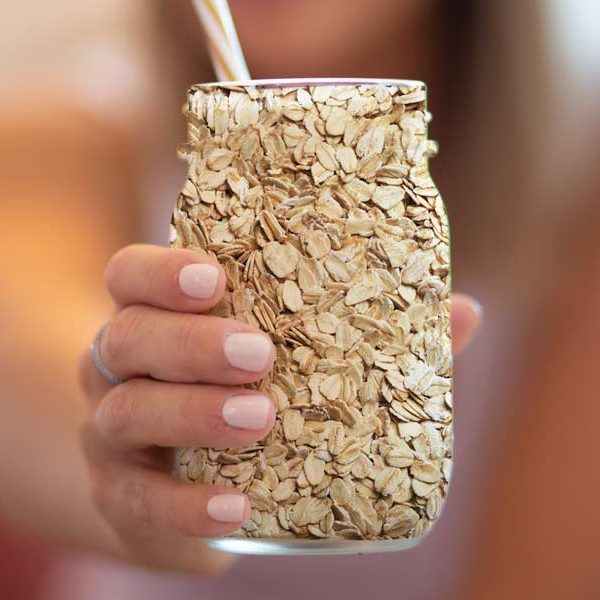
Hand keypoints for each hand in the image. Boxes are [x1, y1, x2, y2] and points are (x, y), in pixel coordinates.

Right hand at [78, 244, 481, 573]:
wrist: (179, 479)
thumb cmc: (244, 396)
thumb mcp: (291, 358)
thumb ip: (373, 335)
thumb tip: (462, 312)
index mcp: (160, 319)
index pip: (129, 275)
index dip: (159, 271)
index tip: (214, 277)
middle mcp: (122, 369)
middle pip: (126, 338)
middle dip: (189, 342)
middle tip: (258, 353)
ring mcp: (113, 434)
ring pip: (125, 412)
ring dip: (191, 413)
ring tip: (258, 417)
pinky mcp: (123, 498)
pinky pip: (139, 502)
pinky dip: (185, 503)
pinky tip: (236, 505)